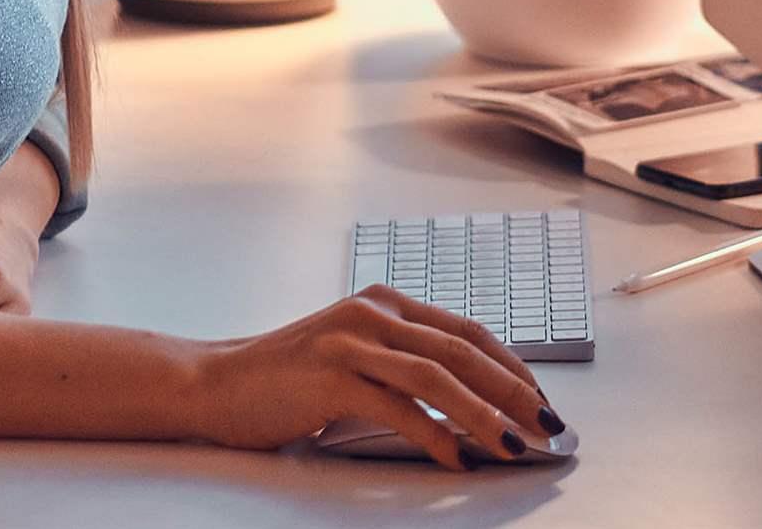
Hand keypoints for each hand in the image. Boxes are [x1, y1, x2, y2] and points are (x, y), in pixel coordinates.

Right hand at [187, 284, 561, 469]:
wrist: (214, 383)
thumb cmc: (286, 378)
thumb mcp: (352, 354)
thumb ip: (401, 362)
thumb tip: (469, 399)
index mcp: (385, 302)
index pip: (466, 331)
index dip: (510, 366)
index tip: (540, 401)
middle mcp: (373, 312)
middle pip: (462, 351)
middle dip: (513, 391)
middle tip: (547, 425)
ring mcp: (351, 340)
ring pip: (438, 376)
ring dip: (485, 414)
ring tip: (515, 445)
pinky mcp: (330, 375)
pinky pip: (398, 407)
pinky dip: (434, 436)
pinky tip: (456, 459)